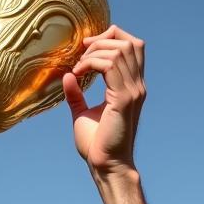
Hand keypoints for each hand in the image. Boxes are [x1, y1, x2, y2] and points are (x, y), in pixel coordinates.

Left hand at [63, 26, 144, 177]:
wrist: (106, 165)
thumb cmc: (97, 145)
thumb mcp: (83, 113)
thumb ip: (76, 95)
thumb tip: (67, 76)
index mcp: (132, 87)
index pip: (134, 46)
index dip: (112, 38)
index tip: (87, 48)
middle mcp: (137, 87)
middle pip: (130, 42)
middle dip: (104, 39)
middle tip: (82, 52)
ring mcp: (132, 92)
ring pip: (119, 50)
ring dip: (95, 52)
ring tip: (79, 67)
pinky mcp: (123, 99)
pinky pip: (109, 66)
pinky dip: (91, 63)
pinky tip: (79, 73)